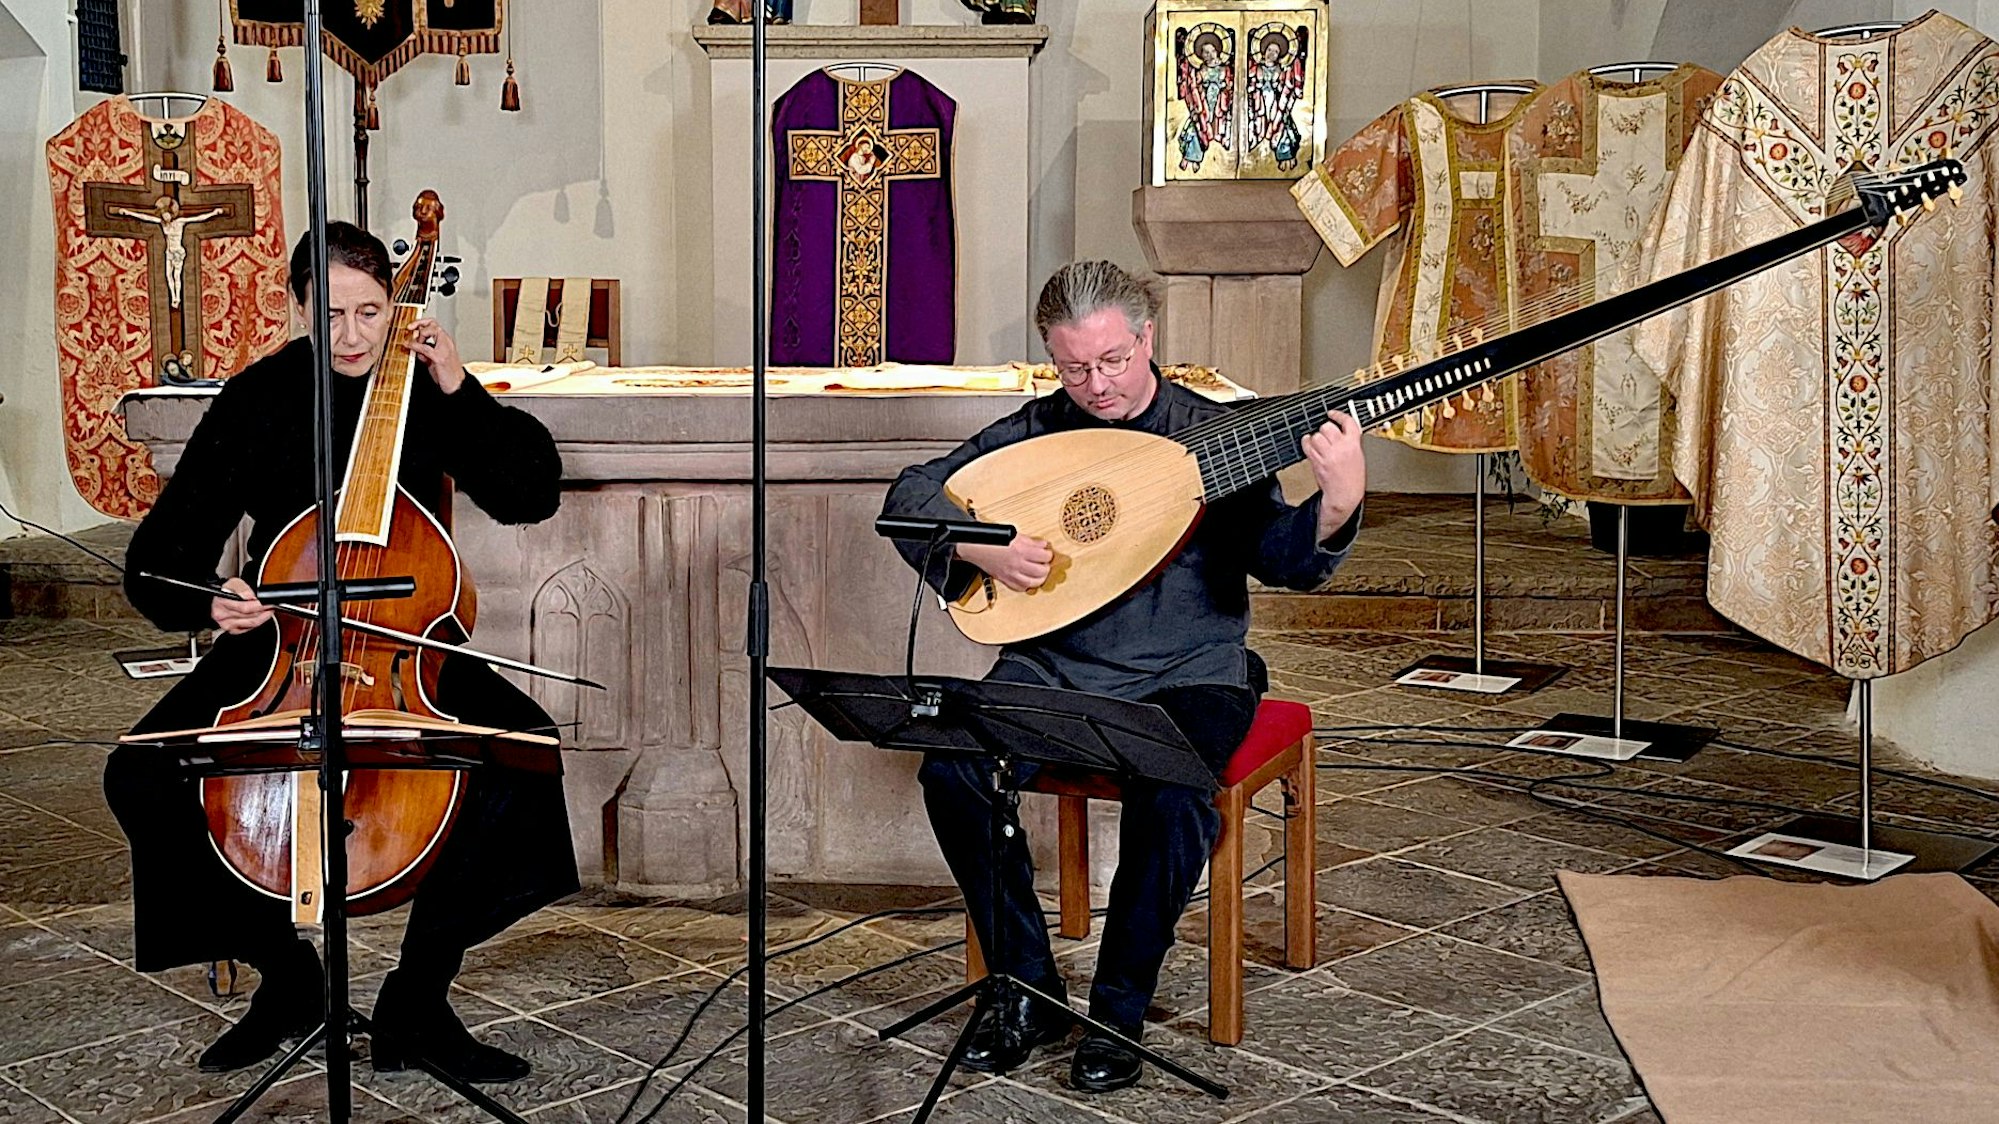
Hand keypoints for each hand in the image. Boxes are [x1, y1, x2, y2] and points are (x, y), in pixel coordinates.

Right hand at [210, 576, 273, 634]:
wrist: (220, 598)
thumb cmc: (228, 590)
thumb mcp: (234, 583)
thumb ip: (242, 588)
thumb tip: (250, 596)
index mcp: (221, 602)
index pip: (243, 607)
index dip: (258, 605)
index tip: (267, 603)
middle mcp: (222, 615)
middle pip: (249, 616)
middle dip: (263, 610)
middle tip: (272, 605)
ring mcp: (227, 624)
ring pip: (251, 623)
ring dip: (263, 617)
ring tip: (269, 610)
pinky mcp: (233, 630)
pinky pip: (250, 628)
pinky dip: (258, 622)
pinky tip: (262, 616)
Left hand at [408, 317, 465, 393]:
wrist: (457, 385)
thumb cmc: (447, 374)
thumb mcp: (434, 360)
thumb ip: (425, 352)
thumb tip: (414, 347)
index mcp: (446, 342)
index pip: (434, 324)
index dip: (422, 322)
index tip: (412, 326)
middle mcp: (447, 343)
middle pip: (433, 324)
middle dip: (419, 324)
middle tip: (410, 329)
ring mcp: (444, 349)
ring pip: (431, 331)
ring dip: (418, 336)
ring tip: (412, 343)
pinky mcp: (440, 358)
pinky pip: (425, 348)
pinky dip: (415, 346)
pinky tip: (410, 347)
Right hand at [957, 534, 1053, 592]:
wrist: (974, 547)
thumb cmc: (990, 539)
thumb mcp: (1014, 535)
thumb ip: (1030, 541)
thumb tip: (1042, 545)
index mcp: (1020, 550)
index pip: (1044, 556)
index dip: (1048, 554)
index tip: (1047, 553)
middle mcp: (1016, 564)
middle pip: (1041, 571)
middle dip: (1046, 567)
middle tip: (1045, 564)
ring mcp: (1010, 573)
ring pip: (1032, 583)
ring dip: (1039, 579)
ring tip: (1040, 574)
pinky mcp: (1004, 579)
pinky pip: (1019, 588)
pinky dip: (1026, 586)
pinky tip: (1027, 581)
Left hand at [1302, 409, 1365, 538]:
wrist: (1345, 494)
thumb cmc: (1352, 478)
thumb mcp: (1358, 456)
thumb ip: (1350, 442)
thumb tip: (1339, 430)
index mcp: (1354, 444)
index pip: (1348, 422)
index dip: (1338, 415)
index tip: (1332, 413)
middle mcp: (1341, 448)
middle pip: (1328, 427)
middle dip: (1325, 429)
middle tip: (1326, 435)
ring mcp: (1328, 454)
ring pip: (1317, 435)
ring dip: (1316, 437)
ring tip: (1319, 444)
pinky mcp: (1318, 461)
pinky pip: (1308, 445)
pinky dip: (1306, 443)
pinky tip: (1310, 446)